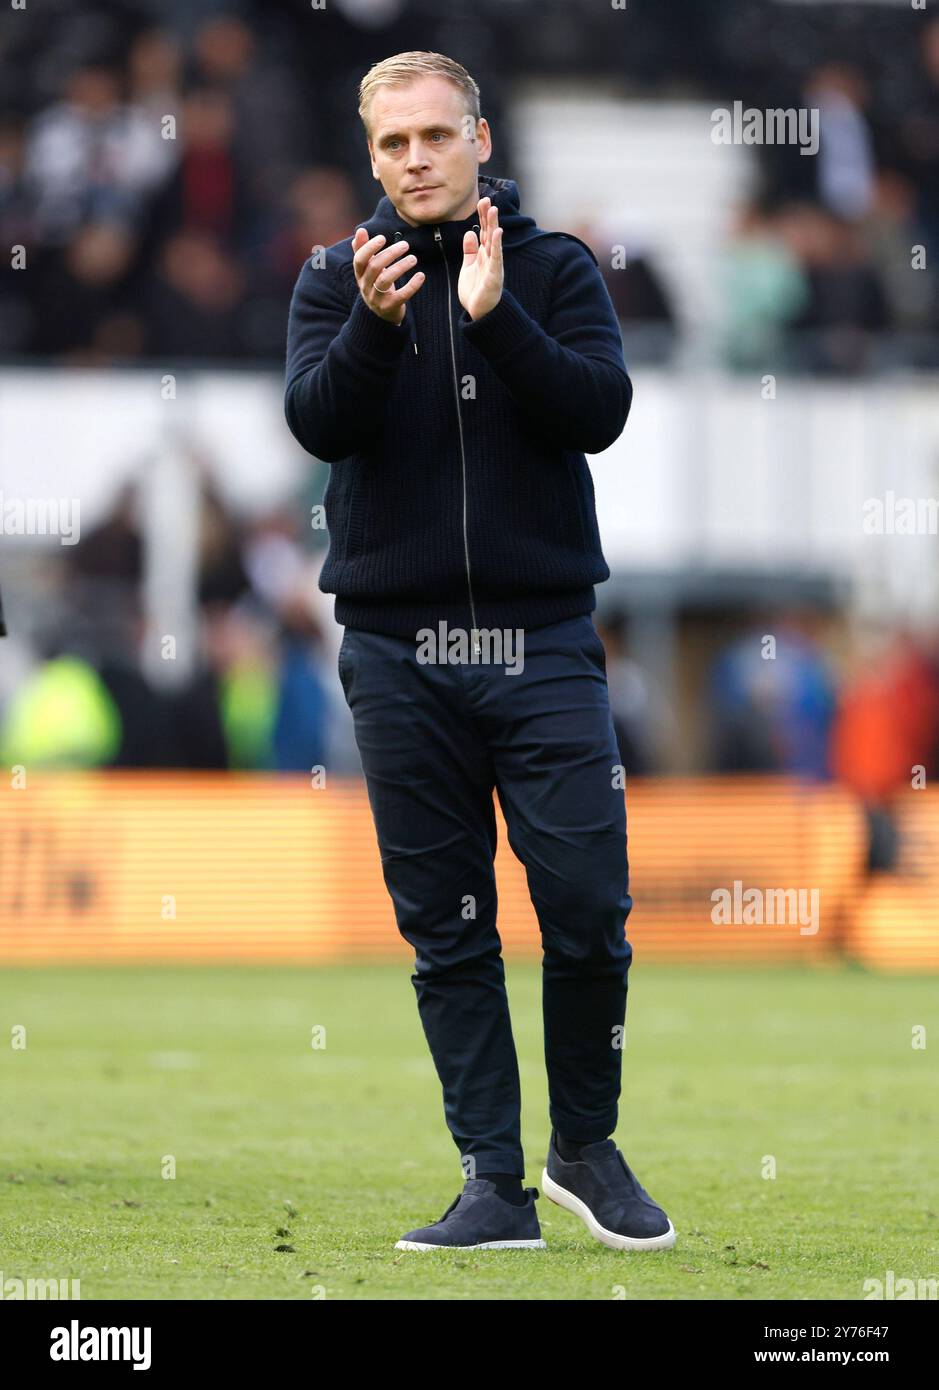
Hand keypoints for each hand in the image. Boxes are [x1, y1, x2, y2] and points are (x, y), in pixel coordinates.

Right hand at [352, 227, 423, 323]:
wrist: (380, 314)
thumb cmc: (375, 284)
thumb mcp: (368, 269)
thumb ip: (363, 250)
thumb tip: (361, 230)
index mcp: (360, 274)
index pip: (359, 259)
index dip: (369, 248)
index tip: (383, 237)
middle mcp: (365, 286)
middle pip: (374, 267)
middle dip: (390, 254)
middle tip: (406, 245)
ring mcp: (376, 298)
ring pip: (385, 280)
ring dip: (400, 267)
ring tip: (413, 258)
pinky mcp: (389, 307)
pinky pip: (401, 296)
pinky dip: (412, 285)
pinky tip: (421, 276)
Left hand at [458, 196, 502, 320]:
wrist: (480, 313)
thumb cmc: (475, 291)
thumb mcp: (469, 266)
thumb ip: (470, 250)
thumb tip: (470, 232)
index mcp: (484, 255)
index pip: (484, 232)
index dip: (482, 217)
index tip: (481, 201)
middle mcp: (490, 257)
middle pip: (489, 232)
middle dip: (487, 216)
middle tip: (486, 199)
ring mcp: (493, 265)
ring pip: (493, 242)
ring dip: (493, 225)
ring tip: (493, 210)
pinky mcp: (494, 275)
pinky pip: (496, 257)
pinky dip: (497, 244)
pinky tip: (497, 232)